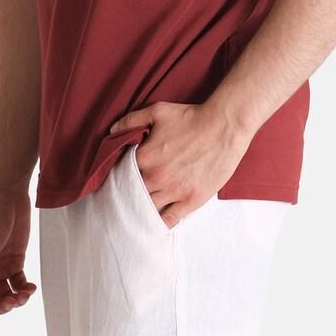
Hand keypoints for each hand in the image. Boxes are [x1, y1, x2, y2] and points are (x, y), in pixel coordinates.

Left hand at [107, 101, 252, 228]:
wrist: (223, 127)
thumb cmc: (191, 117)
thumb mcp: (158, 111)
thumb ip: (131, 120)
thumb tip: (112, 131)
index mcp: (145, 157)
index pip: (121, 175)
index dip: (119, 178)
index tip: (119, 181)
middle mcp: (156, 178)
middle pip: (132, 195)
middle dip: (128, 197)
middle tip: (123, 201)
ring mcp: (174, 191)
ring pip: (148, 209)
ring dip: (142, 211)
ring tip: (136, 214)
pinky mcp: (191, 200)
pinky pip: (169, 219)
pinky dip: (160, 223)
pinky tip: (154, 223)